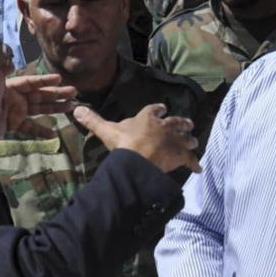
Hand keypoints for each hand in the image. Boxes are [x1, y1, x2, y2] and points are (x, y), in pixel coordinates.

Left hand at [3, 72, 77, 132]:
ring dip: (55, 108)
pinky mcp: (14, 125)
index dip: (45, 80)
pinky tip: (53, 134)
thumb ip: (2, 71)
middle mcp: (16, 97)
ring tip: (70, 107)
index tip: (59, 79)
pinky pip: (30, 127)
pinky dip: (41, 131)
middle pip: (39, 95)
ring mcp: (15, 112)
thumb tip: (8, 60)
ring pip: (39, 109)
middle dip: (57, 93)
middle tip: (73, 92)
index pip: (31, 81)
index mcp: (10, 86)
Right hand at [76, 103, 199, 174]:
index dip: (158, 109)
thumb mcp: (106, 130)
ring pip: (185, 139)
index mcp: (147, 118)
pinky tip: (198, 168)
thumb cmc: (124, 143)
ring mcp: (174, 141)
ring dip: (189, 140)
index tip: (163, 108)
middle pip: (175, 123)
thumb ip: (93, 120)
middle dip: (181, 123)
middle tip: (188, 123)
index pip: (154, 110)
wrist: (139, 159)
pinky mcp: (180, 156)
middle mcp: (164, 126)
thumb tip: (76, 108)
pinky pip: (189, 160)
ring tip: (194, 141)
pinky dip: (194, 164)